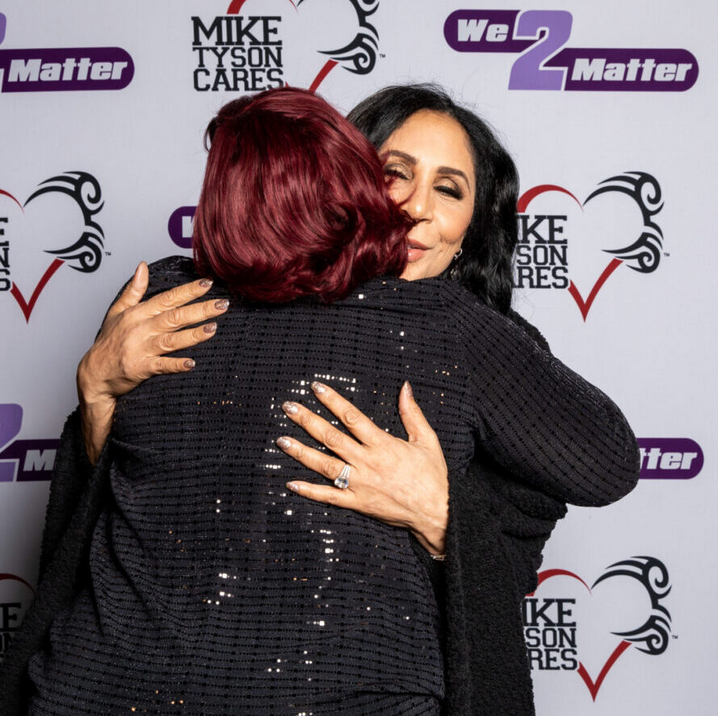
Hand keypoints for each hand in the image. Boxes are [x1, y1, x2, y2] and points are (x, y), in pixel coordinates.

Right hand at [77, 262, 227, 462]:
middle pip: (174, 317)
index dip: (188, 290)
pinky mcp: (141, 368)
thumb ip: (134, 290)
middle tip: (223, 304)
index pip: (167, 298)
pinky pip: (161, 366)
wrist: (94, 374)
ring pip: (171, 340)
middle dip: (200, 310)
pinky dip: (176, 365)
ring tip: (213, 328)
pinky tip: (192, 363)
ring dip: (193, 335)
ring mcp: (141, 349)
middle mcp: (141, 329)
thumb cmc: (108, 342)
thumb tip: (143, 266)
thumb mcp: (117, 312)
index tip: (208, 283)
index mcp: (138, 313)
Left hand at [276, 381, 448, 555]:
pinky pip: (330, 497)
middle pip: (331, 438)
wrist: (437, 513)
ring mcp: (360, 484)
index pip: (351, 417)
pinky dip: (310, 491)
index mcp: (383, 444)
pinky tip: (291, 483)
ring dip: (302, 452)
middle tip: (288, 407)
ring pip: (325, 466)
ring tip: (281, 440)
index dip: (332, 400)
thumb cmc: (433, 476)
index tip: (316, 388)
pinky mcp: (358, 503)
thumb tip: (405, 387)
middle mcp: (368, 463)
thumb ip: (412, 413)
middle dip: (308, 420)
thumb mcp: (427, 440)